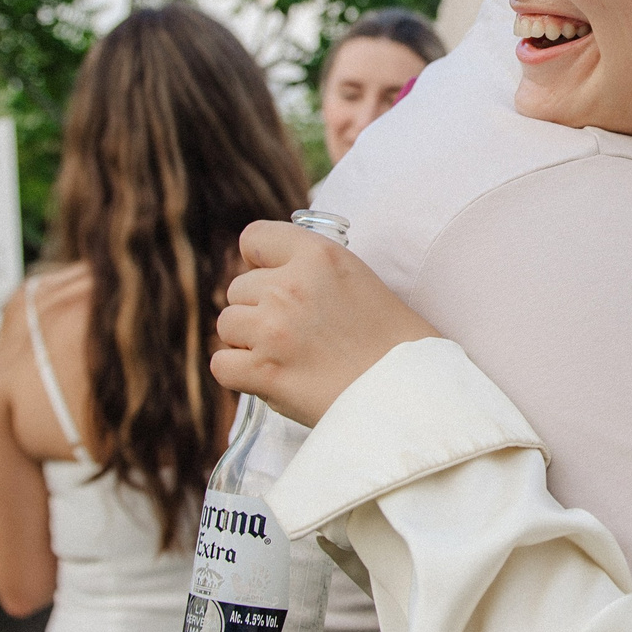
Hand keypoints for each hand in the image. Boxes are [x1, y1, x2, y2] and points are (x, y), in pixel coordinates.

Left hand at [211, 222, 436, 427]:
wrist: (410, 394)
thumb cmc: (393, 342)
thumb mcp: (358, 279)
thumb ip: (312, 270)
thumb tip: (265, 275)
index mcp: (319, 255)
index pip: (253, 237)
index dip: (258, 261)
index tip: (273, 280)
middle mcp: (290, 286)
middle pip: (237, 288)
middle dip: (257, 309)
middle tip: (294, 333)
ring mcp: (273, 329)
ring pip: (227, 324)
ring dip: (247, 341)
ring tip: (286, 356)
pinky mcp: (263, 371)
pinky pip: (221, 364)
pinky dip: (239, 374)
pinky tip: (269, 378)